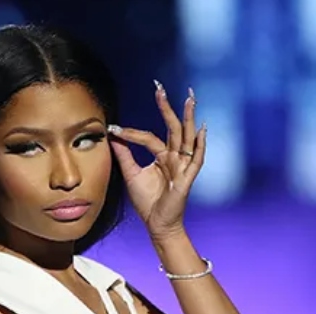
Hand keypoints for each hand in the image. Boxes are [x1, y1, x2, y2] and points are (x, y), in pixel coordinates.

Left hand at [108, 81, 206, 239]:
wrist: (157, 224)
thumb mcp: (131, 174)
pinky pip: (196, 159)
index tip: (114, 128)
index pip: (149, 137)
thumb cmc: (148, 202)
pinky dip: (200, 145)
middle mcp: (174, 157)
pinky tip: (202, 131)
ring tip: (189, 99)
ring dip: (188, 118)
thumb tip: (113, 136)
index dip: (131, 132)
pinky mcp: (187, 178)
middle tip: (160, 88)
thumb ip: (124, 155)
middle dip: (167, 107)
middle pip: (173, 128)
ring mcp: (182, 166)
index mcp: (162, 156)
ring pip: (187, 138)